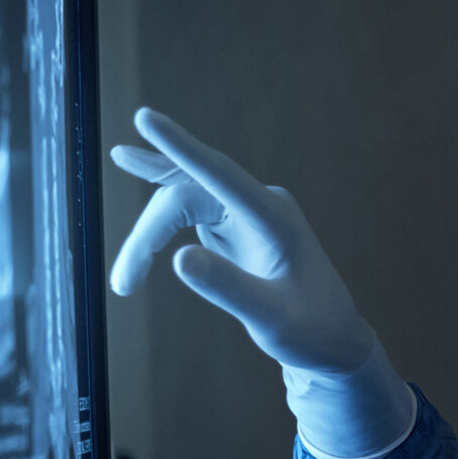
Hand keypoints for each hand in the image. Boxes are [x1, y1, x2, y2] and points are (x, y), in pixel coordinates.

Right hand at [110, 108, 414, 458]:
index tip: (144, 116)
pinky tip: (137, 199)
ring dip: (150, 237)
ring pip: (182, 204)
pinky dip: (161, 229)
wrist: (335, 341)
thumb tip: (178, 258)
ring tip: (125, 283)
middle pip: (186, 195)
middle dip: (148, 235)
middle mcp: (261, 205)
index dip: (180, 147)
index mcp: (274, 219)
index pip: (219, 174)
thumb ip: (229, 288)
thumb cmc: (312, 332)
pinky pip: (189, 212)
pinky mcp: (238, 225)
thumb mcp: (271, 321)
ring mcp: (248, 211)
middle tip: (123, 284)